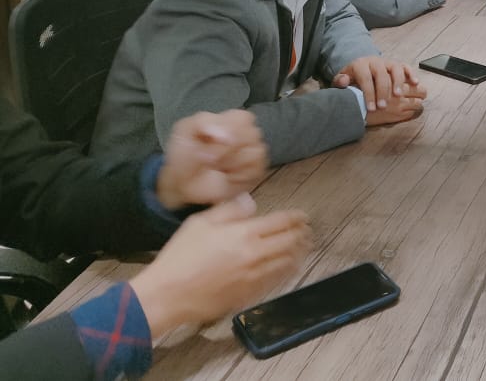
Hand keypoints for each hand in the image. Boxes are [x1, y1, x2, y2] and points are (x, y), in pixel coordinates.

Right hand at [129, 194, 310, 337]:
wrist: (167, 295)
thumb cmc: (180, 256)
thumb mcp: (199, 223)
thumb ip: (229, 211)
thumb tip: (251, 202)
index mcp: (243, 234)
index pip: (280, 222)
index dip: (296, 217)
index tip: (303, 216)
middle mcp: (254, 255)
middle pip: (289, 242)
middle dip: (302, 234)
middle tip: (307, 230)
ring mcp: (253, 277)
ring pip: (287, 263)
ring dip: (299, 253)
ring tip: (304, 247)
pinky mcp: (248, 295)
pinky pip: (275, 281)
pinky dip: (286, 271)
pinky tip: (288, 267)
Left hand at [155, 110, 267, 209]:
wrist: (185, 183)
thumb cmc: (186, 155)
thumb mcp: (185, 130)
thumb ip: (203, 122)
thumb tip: (225, 134)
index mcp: (231, 120)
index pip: (244, 118)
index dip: (230, 129)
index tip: (212, 140)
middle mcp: (246, 133)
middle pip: (251, 134)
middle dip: (224, 149)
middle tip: (209, 157)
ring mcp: (254, 151)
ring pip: (254, 152)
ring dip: (230, 163)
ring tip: (218, 166)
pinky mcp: (257, 170)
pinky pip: (256, 169)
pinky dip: (238, 175)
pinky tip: (228, 175)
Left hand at [332, 57, 426, 122]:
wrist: (361, 66)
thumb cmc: (352, 77)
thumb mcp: (343, 78)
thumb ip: (340, 81)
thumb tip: (343, 82)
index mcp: (361, 65)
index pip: (366, 79)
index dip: (368, 93)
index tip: (371, 108)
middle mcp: (375, 62)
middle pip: (381, 75)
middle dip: (383, 92)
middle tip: (383, 106)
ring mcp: (387, 63)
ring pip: (395, 69)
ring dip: (398, 82)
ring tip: (398, 96)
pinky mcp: (396, 65)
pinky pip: (405, 67)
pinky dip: (411, 74)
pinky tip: (415, 83)